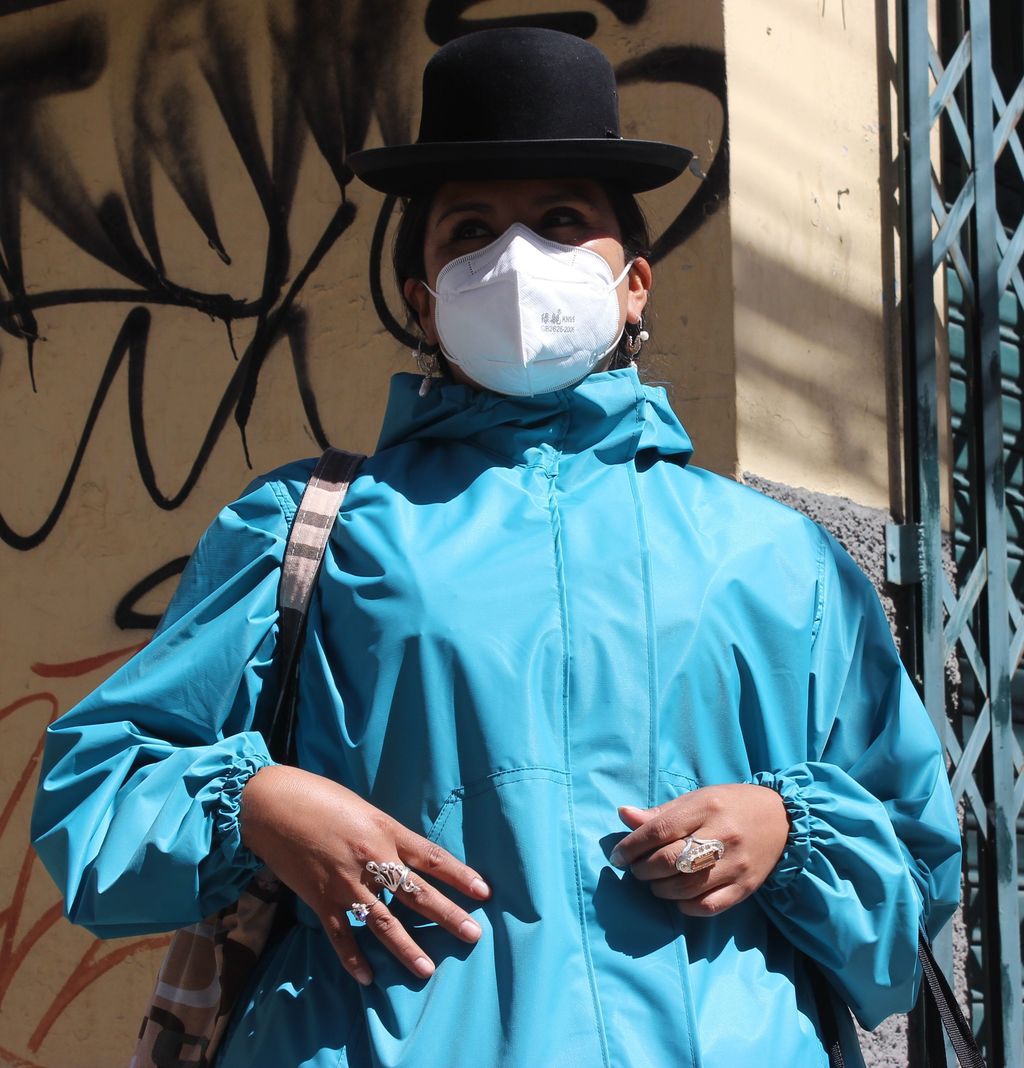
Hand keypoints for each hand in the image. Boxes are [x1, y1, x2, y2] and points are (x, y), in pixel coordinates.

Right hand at [240, 764, 489, 985]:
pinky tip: (367, 976)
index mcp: (385, 830)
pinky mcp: (319, 898)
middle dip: (447, 915)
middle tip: (472, 935)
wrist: (271, 804)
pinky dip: (353, 957)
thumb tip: (406, 856)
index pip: (431, 857)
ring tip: (427, 969)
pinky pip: (341, 934)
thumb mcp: (363, 808)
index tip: (483, 892)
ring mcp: (345, 882)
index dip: (459, 874)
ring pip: (383, 921)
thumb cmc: (319, 797)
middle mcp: (371, 858)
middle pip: (416, 893)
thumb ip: (386, 833)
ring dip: (407, 947)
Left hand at [609, 784, 788, 915]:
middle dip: (643, 870)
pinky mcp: (745, 888)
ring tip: (654, 883)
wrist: (782, 819)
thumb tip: (623, 815)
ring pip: (686, 887)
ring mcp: (736, 864)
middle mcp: (722, 835)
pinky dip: (685, 906)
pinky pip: (708, 906)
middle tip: (635, 869)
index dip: (632, 846)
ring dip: (660, 889)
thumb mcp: (696, 799)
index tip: (617, 856)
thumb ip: (661, 813)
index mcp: (706, 807)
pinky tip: (677, 897)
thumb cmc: (730, 805)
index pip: (659, 830)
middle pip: (670, 861)